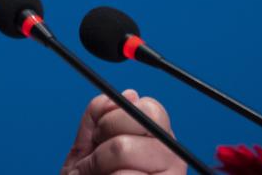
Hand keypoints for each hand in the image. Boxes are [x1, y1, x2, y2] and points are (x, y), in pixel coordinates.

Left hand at [61, 89, 184, 174]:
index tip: (100, 135)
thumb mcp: (88, 146)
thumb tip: (129, 94)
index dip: (114, 118)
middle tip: (94, 161)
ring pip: (121, 151)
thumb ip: (100, 116)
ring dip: (95, 167)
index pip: (149, 108)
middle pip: (135, 127)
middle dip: (102, 144)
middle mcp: (172, 158)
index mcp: (159, 139)